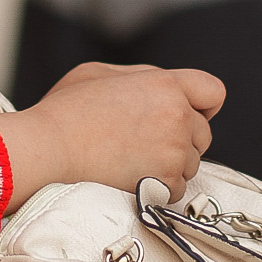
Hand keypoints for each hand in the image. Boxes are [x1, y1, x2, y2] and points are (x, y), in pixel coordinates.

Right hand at [0, 61, 225, 209]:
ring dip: (170, 164)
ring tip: (130, 158)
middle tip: (142, 140)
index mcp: (164, 84)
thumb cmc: (66, 110)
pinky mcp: (165, 183)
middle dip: (182, 137)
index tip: (184, 114)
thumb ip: (141, 77)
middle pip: (203, 132)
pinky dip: (159, 187)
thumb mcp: (100, 73)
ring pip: (192, 163)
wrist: (48, 150)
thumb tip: (164, 88)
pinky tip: (130, 176)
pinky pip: (177, 188)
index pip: (213, 91)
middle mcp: (177, 116)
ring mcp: (174, 152)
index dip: (201, 104)